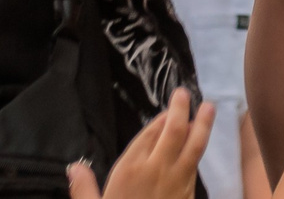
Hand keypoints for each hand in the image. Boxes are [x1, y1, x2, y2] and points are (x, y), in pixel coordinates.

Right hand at [90, 89, 214, 198]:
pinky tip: (200, 145)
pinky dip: (197, 151)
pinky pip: (193, 167)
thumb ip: (83, 188)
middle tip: (185, 94)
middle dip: (180, 111)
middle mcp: (155, 170)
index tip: (166, 110)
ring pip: (191, 146)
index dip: (158, 121)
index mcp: (130, 169)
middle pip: (172, 132)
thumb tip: (74, 166)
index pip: (147, 136)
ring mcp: (176, 182)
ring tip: (209, 108)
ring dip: (201, 126)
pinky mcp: (187, 195)